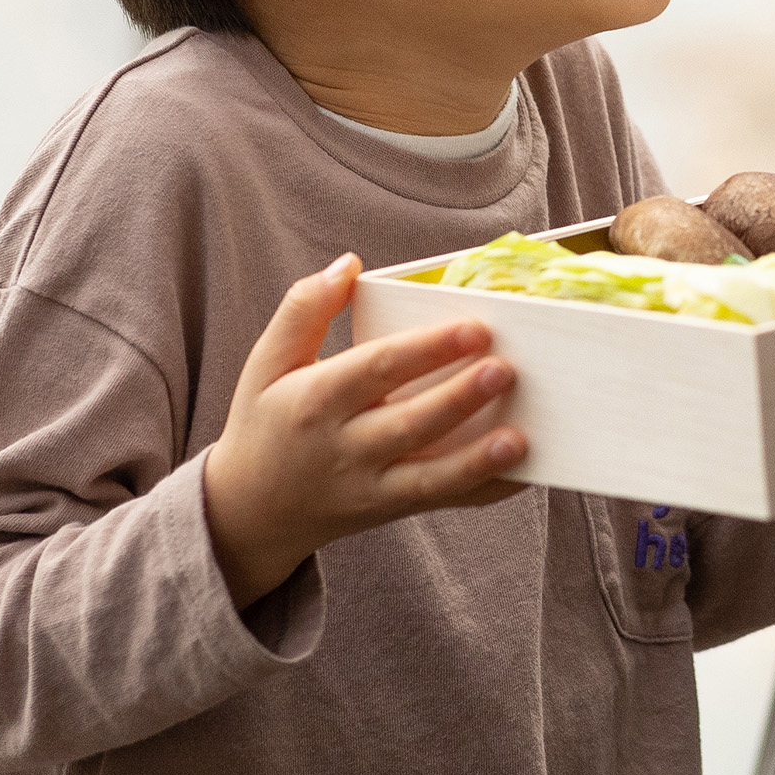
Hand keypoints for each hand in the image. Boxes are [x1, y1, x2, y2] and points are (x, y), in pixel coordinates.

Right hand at [201, 254, 529, 607]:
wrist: (252, 510)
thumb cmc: (266, 423)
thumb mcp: (266, 364)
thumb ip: (304, 310)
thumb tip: (349, 264)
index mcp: (314, 402)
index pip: (376, 370)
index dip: (427, 350)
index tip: (474, 327)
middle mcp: (344, 449)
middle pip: (409, 423)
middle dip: (460, 398)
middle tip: (506, 369)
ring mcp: (369, 487)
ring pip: (429, 477)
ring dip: (477, 459)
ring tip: (520, 435)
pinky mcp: (390, 511)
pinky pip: (443, 503)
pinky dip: (484, 491)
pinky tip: (522, 470)